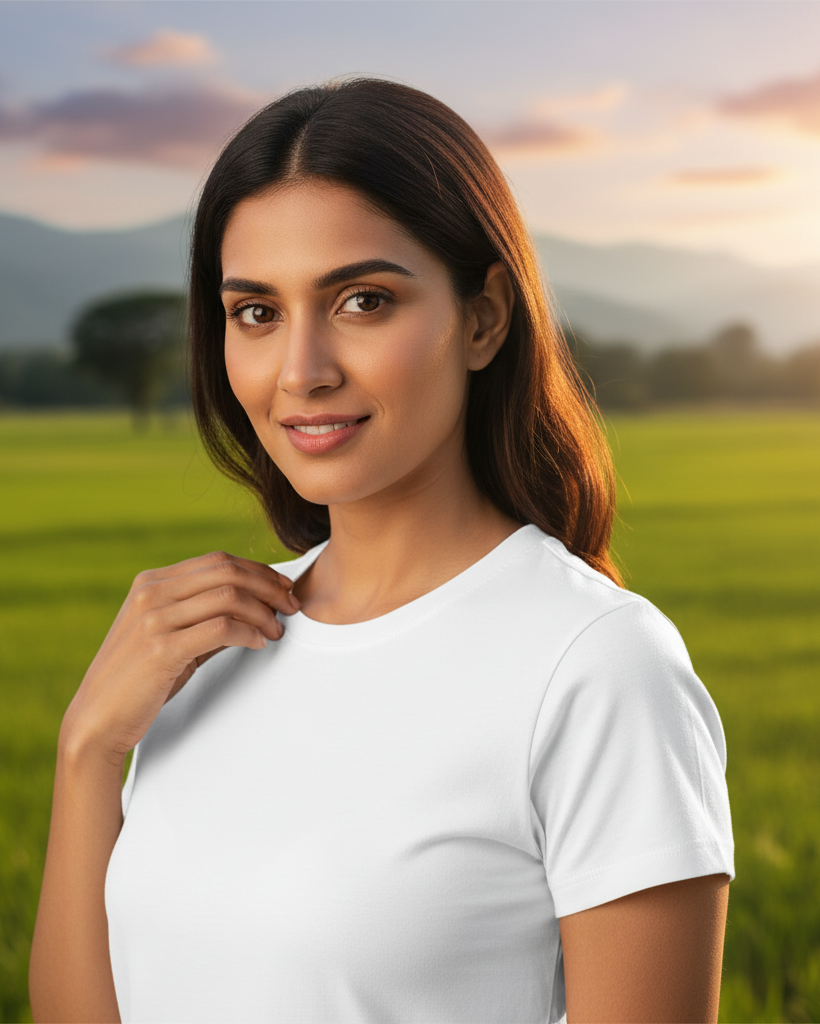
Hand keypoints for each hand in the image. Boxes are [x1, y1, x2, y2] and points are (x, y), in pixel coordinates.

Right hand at [61, 551, 299, 764]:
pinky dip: (249, 632)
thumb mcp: (168, 635)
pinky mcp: (162, 648)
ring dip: (263, 612)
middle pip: (227, 572)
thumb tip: (255, 606)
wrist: (97, 718)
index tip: (283, 588)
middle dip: (269, 586)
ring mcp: (154, 619)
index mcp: (151, 582)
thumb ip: (203, 616)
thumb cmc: (139, 679)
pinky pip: (221, 628)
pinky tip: (259, 643)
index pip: (217, 561)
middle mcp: (150, 593)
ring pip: (228, 597)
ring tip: (277, 630)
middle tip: (291, 606)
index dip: (258, 571)